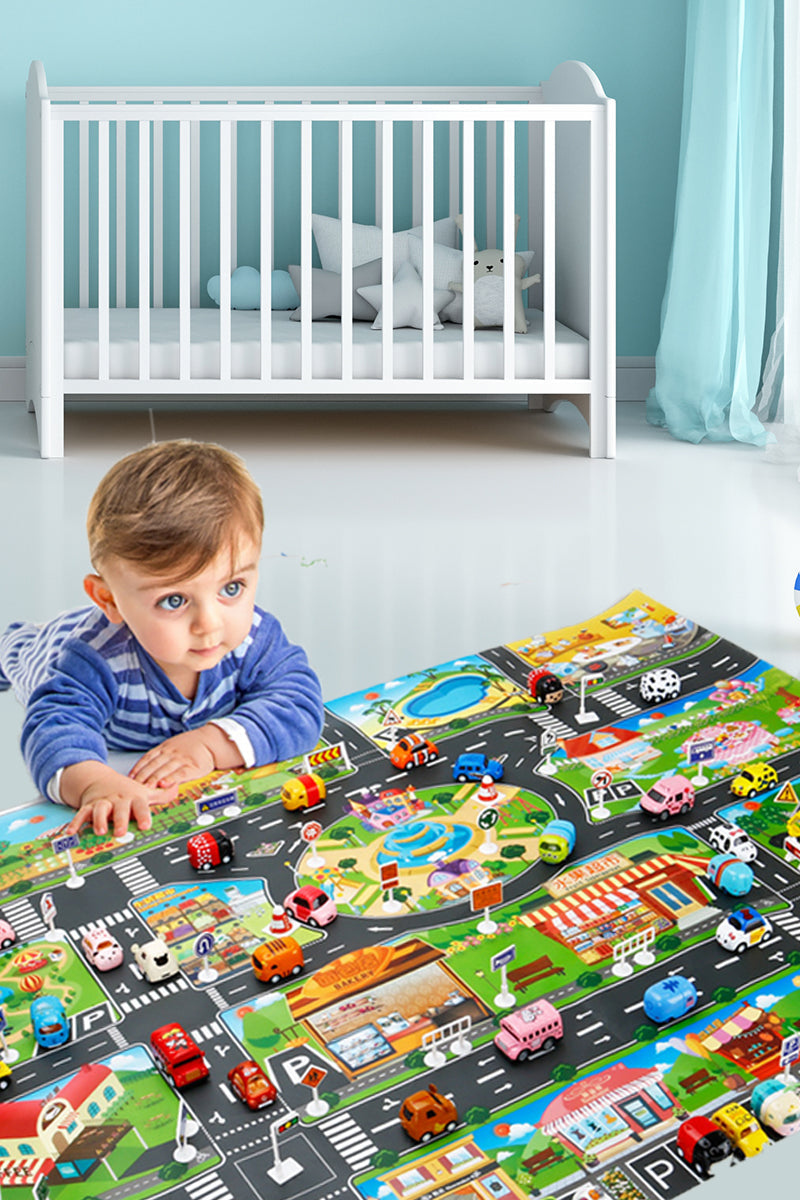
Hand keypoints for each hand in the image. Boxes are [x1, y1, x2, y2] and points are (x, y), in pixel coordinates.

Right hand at [60, 762, 176, 836]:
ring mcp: (102, 802)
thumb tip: (177, 789)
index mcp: (133, 797)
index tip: (146, 825)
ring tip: (100, 831)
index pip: (140, 805)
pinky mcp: (89, 806)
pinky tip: (71, 832)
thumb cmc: (126, 791)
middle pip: (120, 809)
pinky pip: (81, 814)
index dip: (144, 814)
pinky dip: (76, 823)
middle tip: (121, 831)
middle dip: (121, 820)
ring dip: (99, 820)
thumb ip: (161, 794)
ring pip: (100, 810)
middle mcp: (118, 799)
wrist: (101, 780)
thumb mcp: (145, 791)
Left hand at [129, 725, 240, 788]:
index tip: (129, 779)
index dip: (137, 769)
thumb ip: (159, 756)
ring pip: (164, 770)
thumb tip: (142, 770)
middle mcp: (171, 753)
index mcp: (164, 748)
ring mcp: (181, 759)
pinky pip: (180, 773)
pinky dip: (171, 779)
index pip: (147, 759)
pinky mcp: (192, 766)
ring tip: (145, 789)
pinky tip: (165, 785)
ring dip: (153, 780)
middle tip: (133, 788)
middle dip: (142, 777)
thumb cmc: (191, 746)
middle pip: (153, 766)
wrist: (211, 741)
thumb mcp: (172, 746)